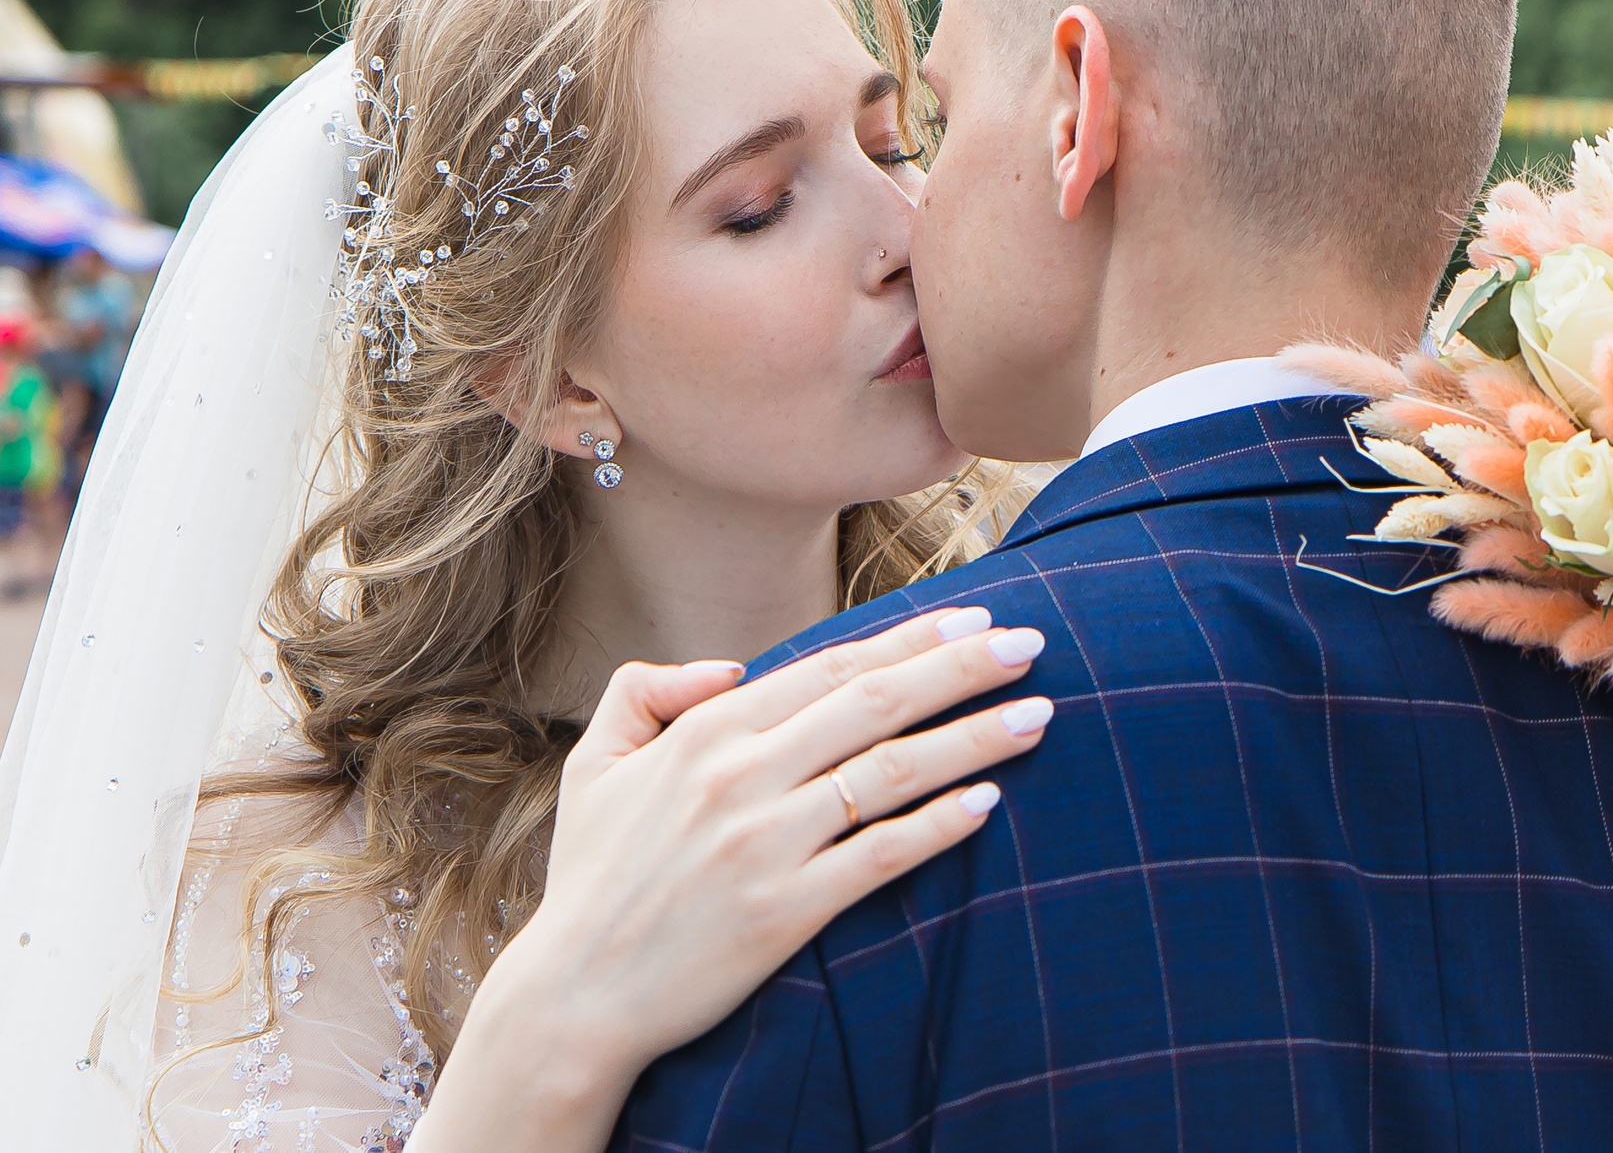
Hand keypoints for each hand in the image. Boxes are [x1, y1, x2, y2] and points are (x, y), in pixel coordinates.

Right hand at [414, 604, 1051, 1151]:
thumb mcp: (594, 765)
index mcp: (706, 734)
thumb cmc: (592, 878)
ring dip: (975, 738)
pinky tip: (989, 801)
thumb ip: (647, 691)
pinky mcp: (786, 912)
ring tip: (1038, 714)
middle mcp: (742, 777)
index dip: (910, 638)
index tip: (973, 615)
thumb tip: (731, 667)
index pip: (831, 668)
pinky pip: (880, 857)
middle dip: (962, 666)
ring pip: (892, 772)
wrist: (574, 996)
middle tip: (1031, 641)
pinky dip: (939, 826)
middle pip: (876, 704)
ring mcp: (766, 844)